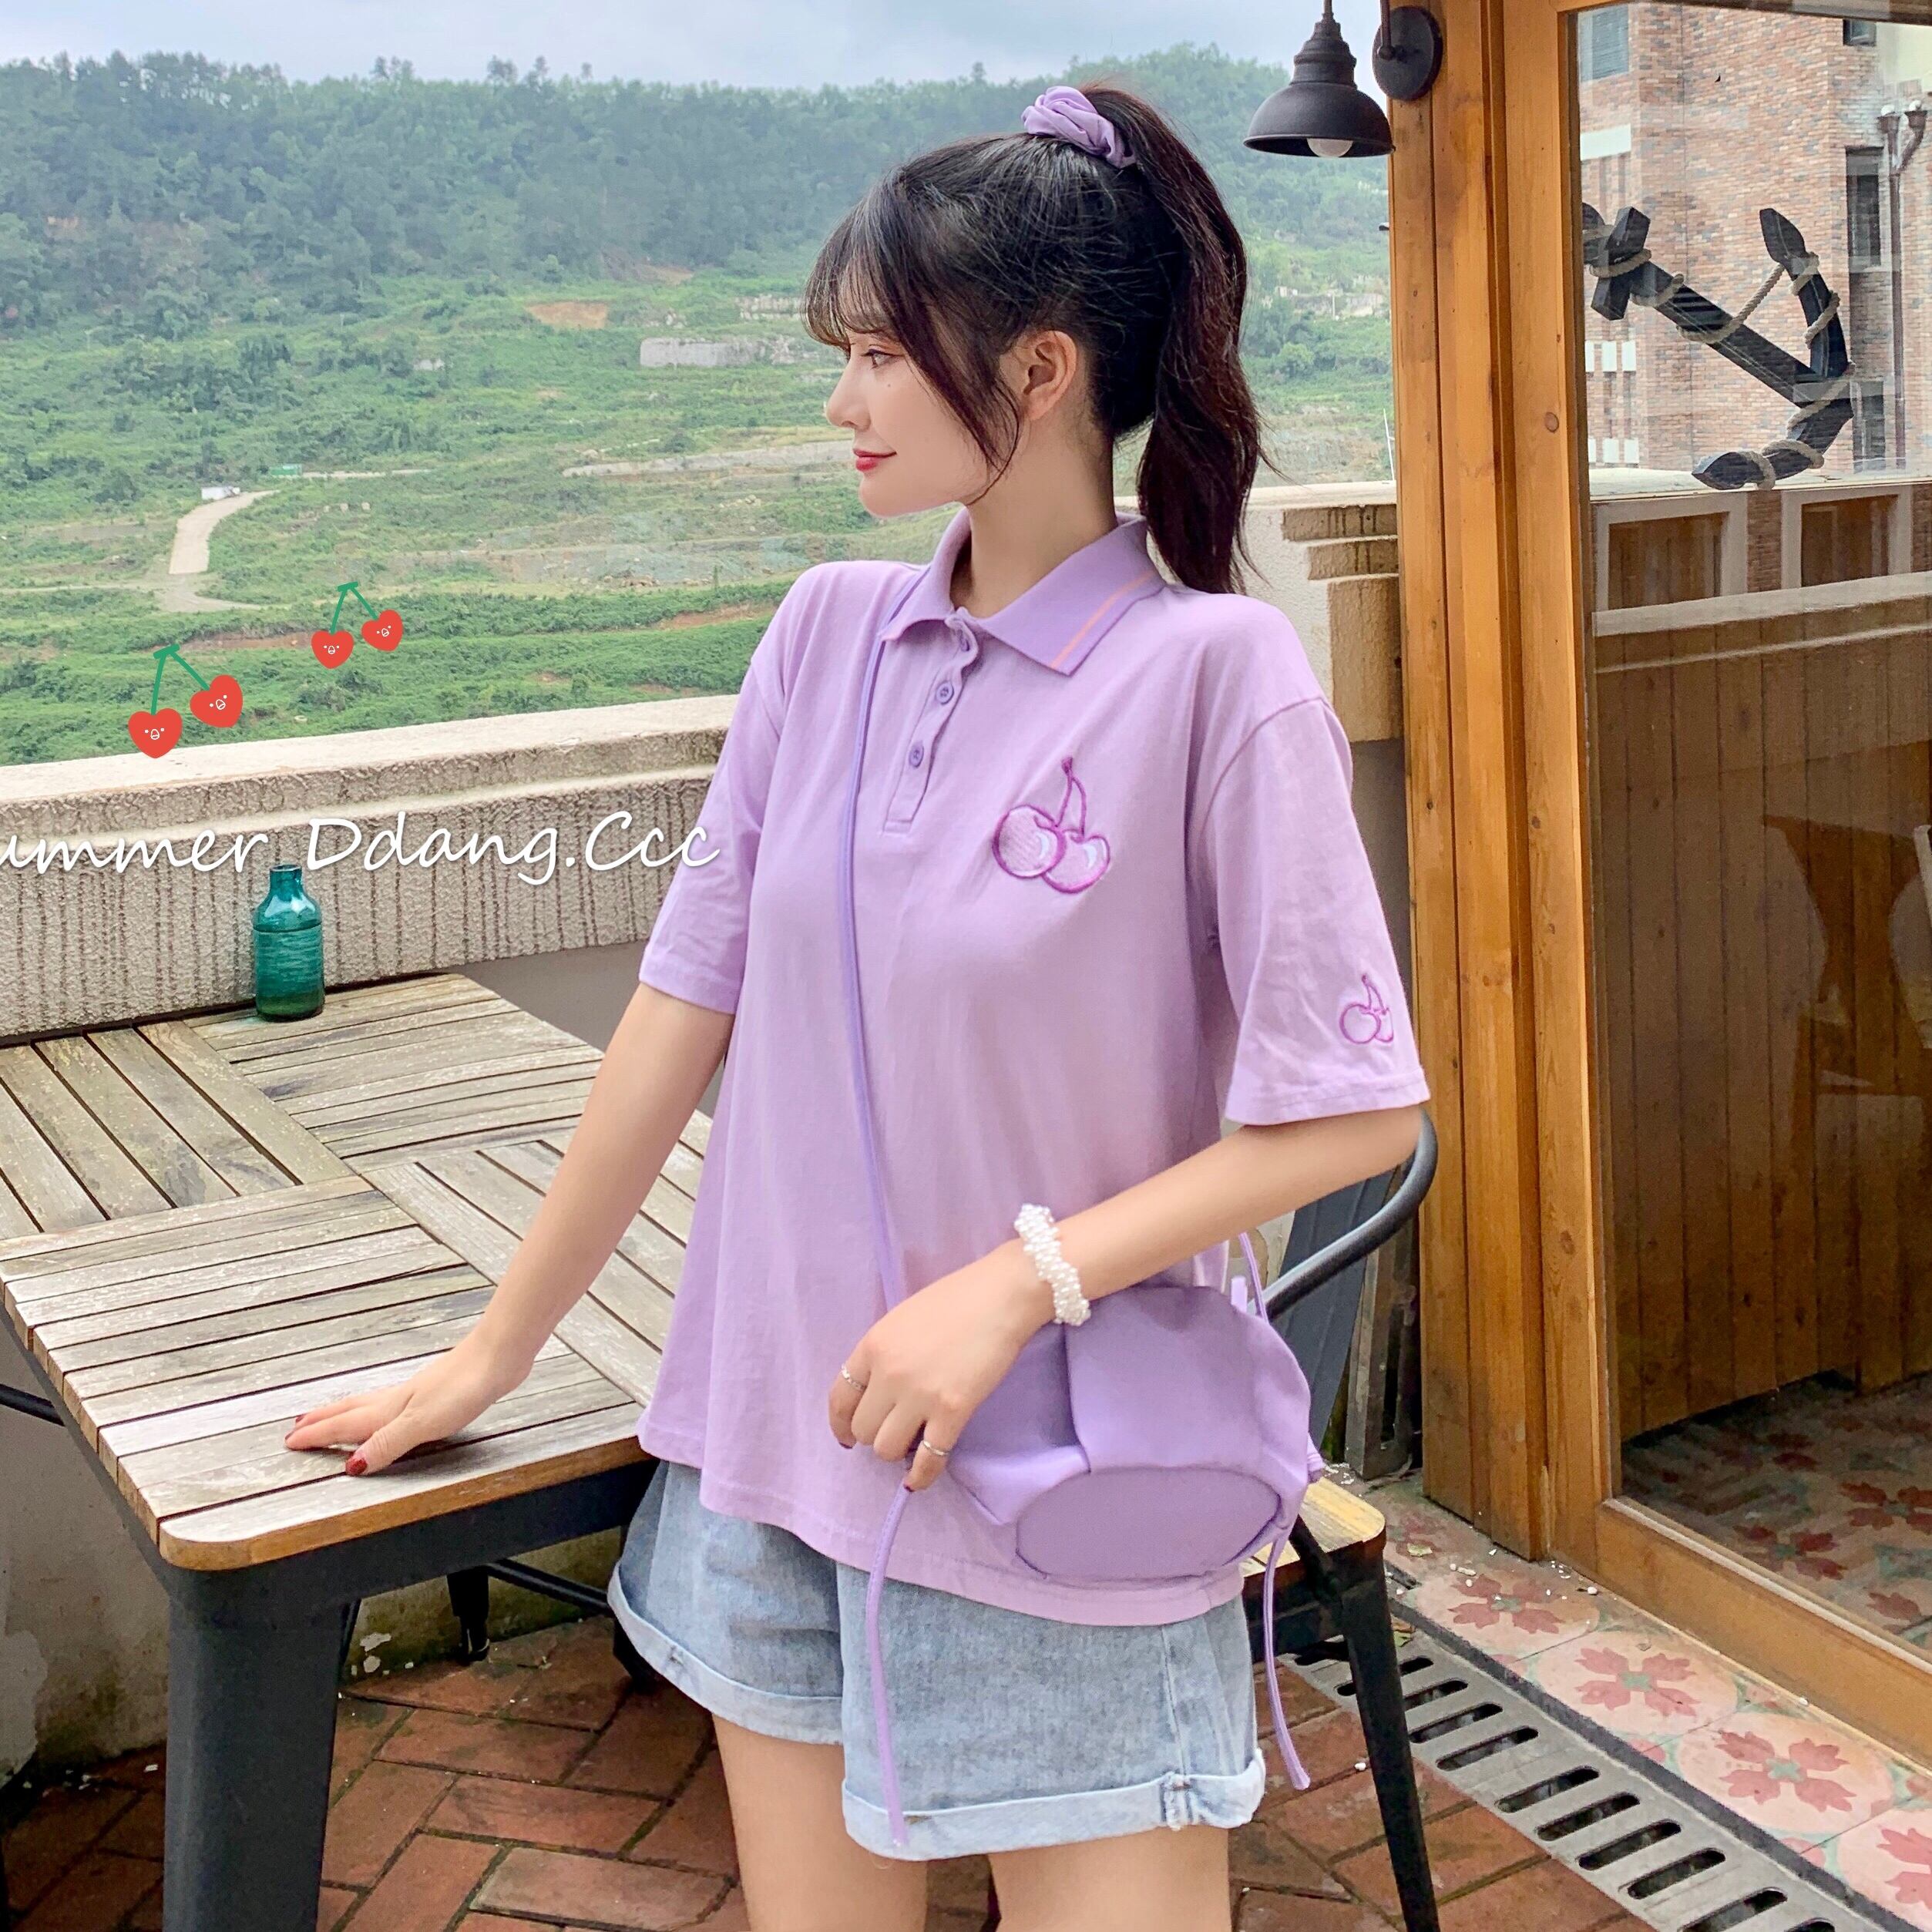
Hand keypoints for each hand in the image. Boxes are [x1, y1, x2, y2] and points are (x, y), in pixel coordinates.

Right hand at [282, 1333, 532, 1475]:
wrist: (498, 1355)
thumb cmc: (464, 1386)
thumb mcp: (423, 1422)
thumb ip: (389, 1443)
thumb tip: (353, 1465)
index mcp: (390, 1409)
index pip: (345, 1425)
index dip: (318, 1435)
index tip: (290, 1442)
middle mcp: (398, 1399)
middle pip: (351, 1410)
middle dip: (322, 1420)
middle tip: (296, 1426)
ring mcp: (416, 1392)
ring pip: (369, 1404)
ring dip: (344, 1412)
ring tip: (329, 1416)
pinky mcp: (436, 1391)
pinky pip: (391, 1402)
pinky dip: (375, 1409)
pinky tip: (387, 1408)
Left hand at [830, 1243, 1052, 1490]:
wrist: (1000, 1296)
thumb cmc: (955, 1299)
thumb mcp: (902, 1319)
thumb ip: (884, 1354)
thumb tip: (879, 1392)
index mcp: (872, 1346)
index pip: (839, 1398)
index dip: (840, 1424)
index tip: (847, 1436)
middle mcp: (888, 1374)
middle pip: (862, 1429)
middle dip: (874, 1435)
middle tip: (894, 1430)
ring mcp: (919, 1395)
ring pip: (886, 1449)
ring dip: (897, 1451)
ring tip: (913, 1442)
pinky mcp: (952, 1412)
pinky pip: (927, 1459)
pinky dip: (921, 1475)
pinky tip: (919, 1479)